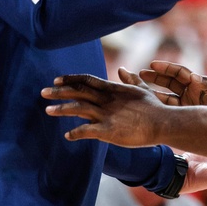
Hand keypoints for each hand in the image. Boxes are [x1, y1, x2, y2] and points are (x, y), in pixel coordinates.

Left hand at [43, 69, 164, 146]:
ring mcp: (107, 115)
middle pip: (78, 92)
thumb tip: (123, 70)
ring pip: (79, 109)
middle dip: (59, 92)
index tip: (57, 80)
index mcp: (112, 89)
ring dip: (62, 109)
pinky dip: (76, 133)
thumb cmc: (155, 107)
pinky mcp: (108, 130)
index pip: (86, 80)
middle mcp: (106, 100)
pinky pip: (87, 131)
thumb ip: (130, 80)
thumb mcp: (142, 89)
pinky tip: (67, 135)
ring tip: (47, 110)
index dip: (70, 79)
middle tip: (43, 92)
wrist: (163, 123)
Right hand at [140, 61, 206, 105]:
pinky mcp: (182, 116)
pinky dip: (157, 105)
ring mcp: (185, 104)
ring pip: (165, 95)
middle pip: (169, 81)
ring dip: (153, 91)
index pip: (178, 72)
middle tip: (141, 73)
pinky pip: (167, 109)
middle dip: (155, 77)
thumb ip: (206, 85)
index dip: (166, 67)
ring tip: (139, 88)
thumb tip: (194, 76)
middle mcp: (189, 92)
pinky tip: (147, 104)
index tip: (153, 64)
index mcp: (197, 83)